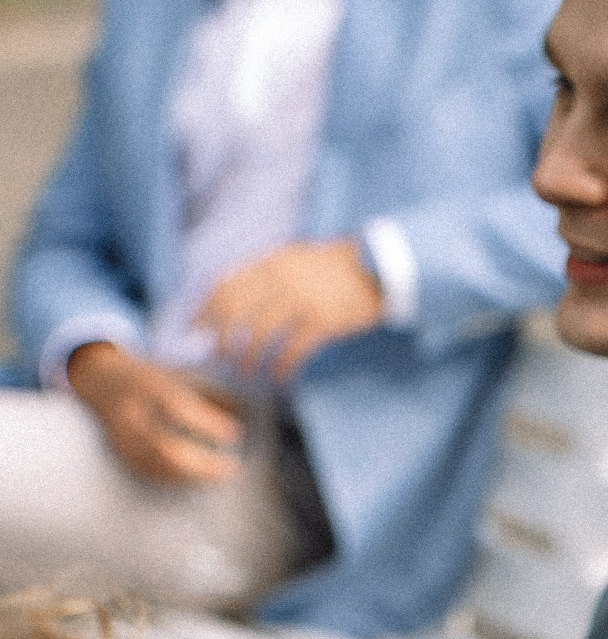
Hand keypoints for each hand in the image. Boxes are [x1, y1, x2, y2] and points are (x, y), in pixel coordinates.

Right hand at [68, 342, 245, 484]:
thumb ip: (210, 394)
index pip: (179, 408)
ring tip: (218, 475)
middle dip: (201, 463)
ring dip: (191, 475)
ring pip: (155, 464)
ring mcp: (122, 436)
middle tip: (231, 468)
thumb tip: (246, 412)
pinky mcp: (119, 452)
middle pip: (165, 446)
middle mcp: (132, 413)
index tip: (235, 433)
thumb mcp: (178, 375)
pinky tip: (194, 479)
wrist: (99, 379)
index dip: (209, 423)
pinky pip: (147, 472)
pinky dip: (174, 478)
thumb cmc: (149, 377)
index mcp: (147, 388)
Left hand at [200, 237, 383, 379]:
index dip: (206, 310)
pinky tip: (279, 380)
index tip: (196, 330)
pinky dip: (282, 368)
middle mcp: (280, 279)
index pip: (224, 286)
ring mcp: (301, 301)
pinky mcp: (322, 322)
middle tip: (218, 358)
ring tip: (245, 374)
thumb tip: (240, 296)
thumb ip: (269, 273)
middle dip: (222, 339)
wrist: (380, 268)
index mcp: (271, 262)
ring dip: (248, 359)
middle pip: (235, 312)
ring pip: (259, 335)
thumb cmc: (338, 267)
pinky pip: (293, 350)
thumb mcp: (297, 259)